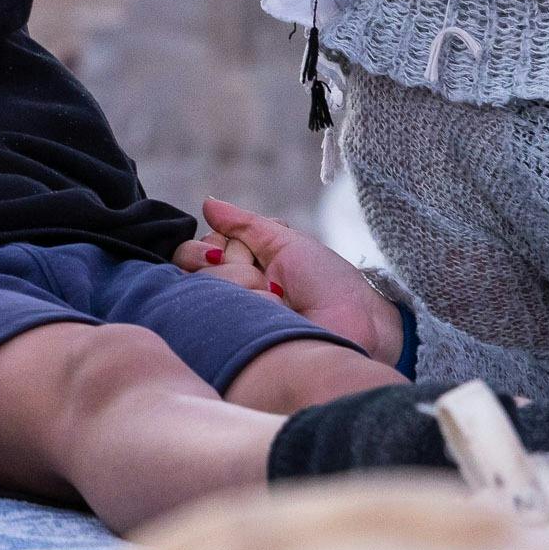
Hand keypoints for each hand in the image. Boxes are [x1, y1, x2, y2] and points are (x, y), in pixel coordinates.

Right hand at [181, 194, 402, 364]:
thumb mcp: (286, 244)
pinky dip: (248, 302)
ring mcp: (225, 322)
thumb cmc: (329, 284)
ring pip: (202, 285)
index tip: (248, 252)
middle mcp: (225, 296)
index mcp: (238, 271)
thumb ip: (245, 225)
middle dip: (234, 260)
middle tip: (266, 277)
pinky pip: (212, 311)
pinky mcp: (228, 346)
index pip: (197, 249)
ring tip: (278, 299)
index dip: (218, 243)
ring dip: (245, 283)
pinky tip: (273, 312)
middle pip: (191, 263)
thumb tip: (208, 203)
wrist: (357, 325)